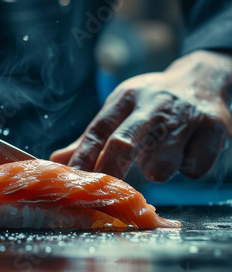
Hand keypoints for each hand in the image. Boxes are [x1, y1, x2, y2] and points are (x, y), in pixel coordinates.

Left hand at [50, 50, 231, 181]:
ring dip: (158, 171)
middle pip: (123, 144)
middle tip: (108, 194)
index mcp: (124, 99)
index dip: (82, 160)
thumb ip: (90, 140)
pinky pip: (195, 168)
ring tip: (162, 158)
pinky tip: (189, 152)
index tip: (71, 183)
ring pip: (161, 165)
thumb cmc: (151, 103)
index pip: (97, 132)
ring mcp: (185, 116)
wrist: (204, 78)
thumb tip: (56, 163)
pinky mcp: (215, 129)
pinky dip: (189, 169)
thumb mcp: (120, 111)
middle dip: (110, 173)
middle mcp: (152, 104)